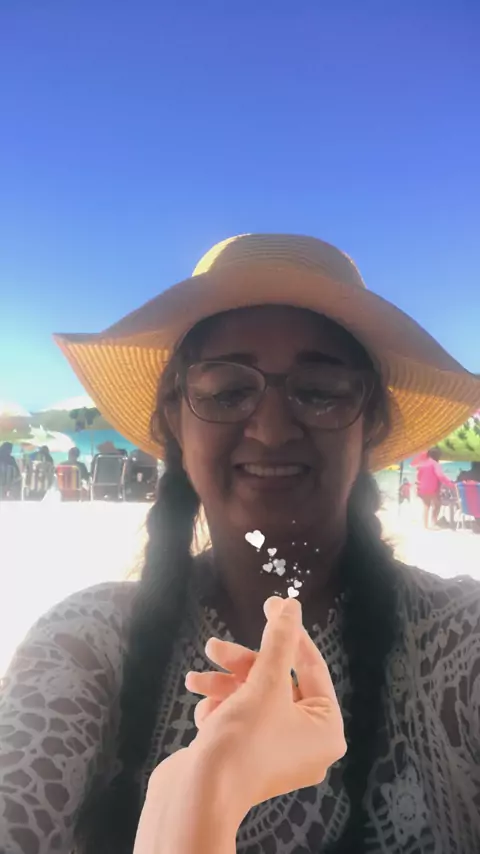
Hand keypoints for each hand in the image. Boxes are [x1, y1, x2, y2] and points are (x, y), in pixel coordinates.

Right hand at [186, 596, 345, 814]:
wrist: (196, 799)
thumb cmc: (243, 740)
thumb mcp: (264, 682)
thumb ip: (279, 640)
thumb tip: (290, 605)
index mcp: (326, 729)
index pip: (311, 667)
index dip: (289, 633)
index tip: (270, 603)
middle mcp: (306, 743)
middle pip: (277, 682)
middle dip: (243, 664)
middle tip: (214, 647)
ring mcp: (275, 753)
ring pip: (252, 698)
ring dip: (224, 683)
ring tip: (196, 678)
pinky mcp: (246, 758)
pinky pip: (239, 719)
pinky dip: (220, 709)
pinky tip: (203, 713)